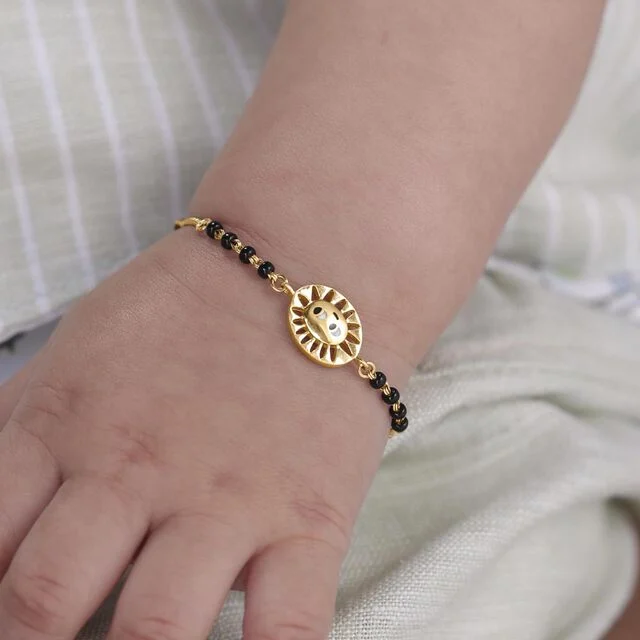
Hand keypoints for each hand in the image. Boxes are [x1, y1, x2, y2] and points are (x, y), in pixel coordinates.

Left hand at [0, 229, 399, 638]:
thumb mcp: (78, 350)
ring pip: (153, 632)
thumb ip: (16, 422)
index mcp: (65, 427)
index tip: (0, 610)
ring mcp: (228, 501)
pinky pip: (289, 627)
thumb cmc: (187, 311)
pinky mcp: (310, 518)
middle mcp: (136, 473)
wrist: (305, 271)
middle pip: (42, 604)